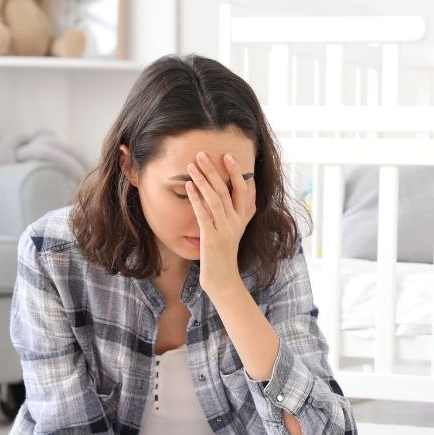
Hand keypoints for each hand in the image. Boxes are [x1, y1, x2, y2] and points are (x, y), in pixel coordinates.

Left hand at [185, 151, 256, 298]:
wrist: (223, 280)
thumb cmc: (225, 254)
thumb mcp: (235, 231)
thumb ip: (240, 213)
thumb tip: (244, 194)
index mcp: (242, 218)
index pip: (244, 190)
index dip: (237, 172)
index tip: (228, 156)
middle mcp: (236, 222)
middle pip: (227, 190)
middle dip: (215, 170)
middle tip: (202, 154)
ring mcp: (225, 230)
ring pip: (216, 199)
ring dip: (203, 180)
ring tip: (192, 165)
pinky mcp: (212, 238)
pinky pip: (204, 214)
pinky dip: (196, 198)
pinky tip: (189, 186)